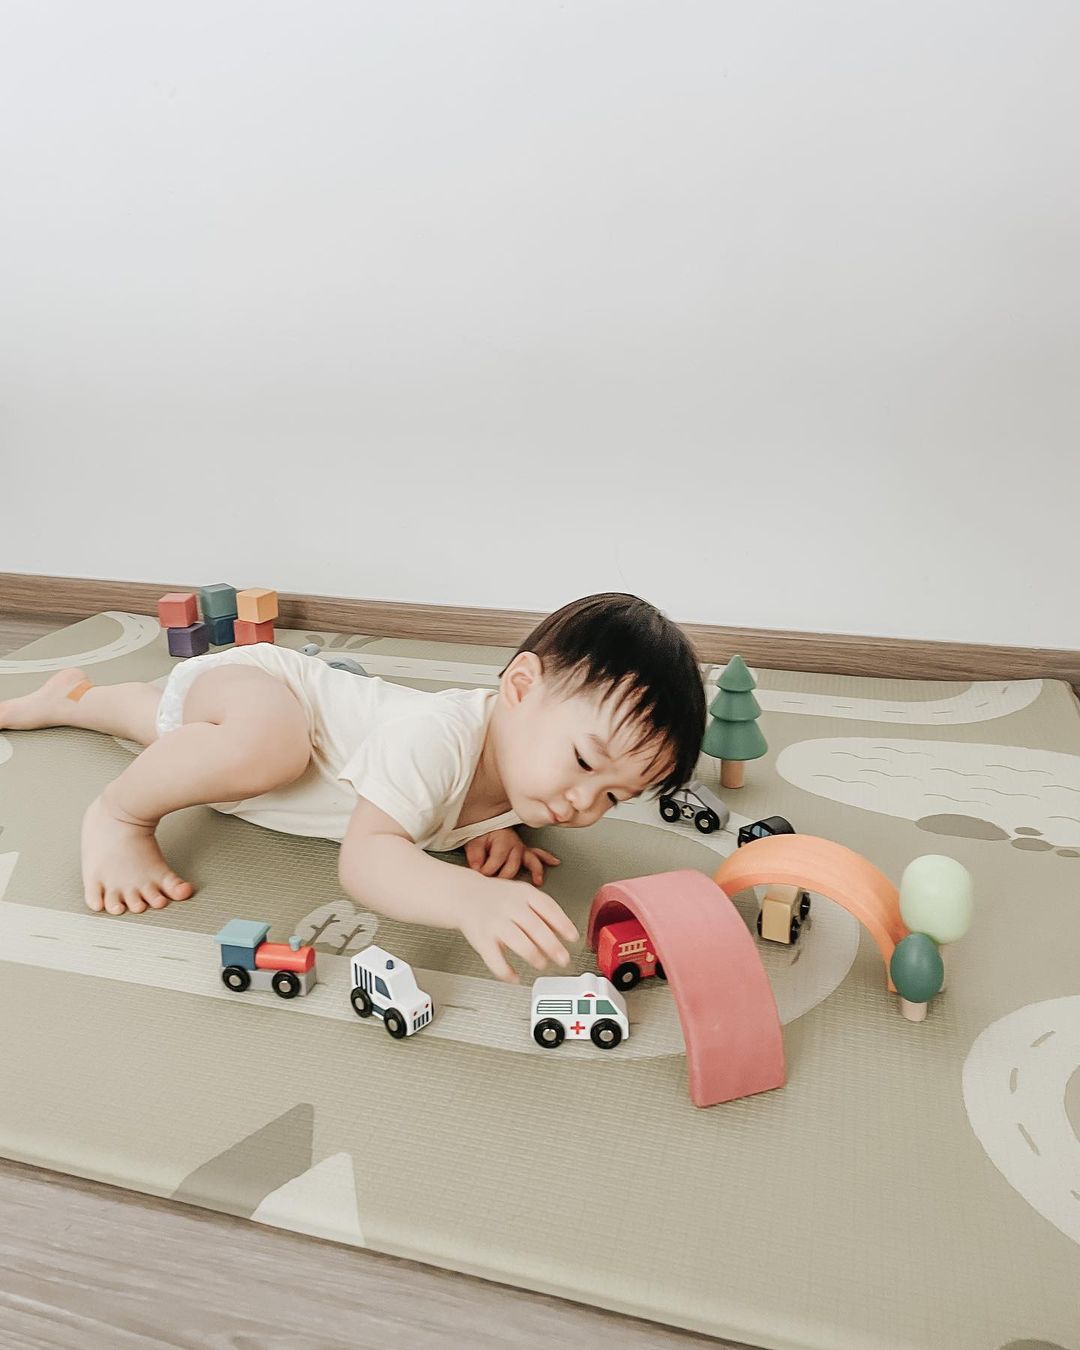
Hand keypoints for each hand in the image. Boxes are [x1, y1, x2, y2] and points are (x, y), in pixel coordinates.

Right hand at [457, 876, 578, 983]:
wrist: (465, 896)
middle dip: (553, 947)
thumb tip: (564, 931)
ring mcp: (495, 923)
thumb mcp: (523, 894)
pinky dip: (506, 972)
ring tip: (542, 964)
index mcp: (524, 894)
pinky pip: (495, 960)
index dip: (563, 924)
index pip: (548, 908)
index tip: (573, 938)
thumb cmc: (499, 898)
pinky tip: (515, 978)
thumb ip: (543, 910)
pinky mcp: (482, 940)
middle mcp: (510, 907)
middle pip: (536, 928)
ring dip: (535, 957)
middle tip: (563, 959)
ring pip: (519, 943)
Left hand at [464, 827, 560, 885]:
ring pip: (530, 861)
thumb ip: (475, 857)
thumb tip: (478, 870)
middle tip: (495, 884)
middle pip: (513, 866)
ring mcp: (522, 848)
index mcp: (502, 841)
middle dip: (503, 877)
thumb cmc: (481, 835)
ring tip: (538, 881)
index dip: (487, 870)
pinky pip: (538, 854)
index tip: (480, 874)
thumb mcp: (473, 844)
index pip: (497, 860)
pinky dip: (547, 858)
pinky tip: (554, 862)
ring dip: (535, 871)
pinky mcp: (525, 851)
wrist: (486, 825)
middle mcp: (515, 844)